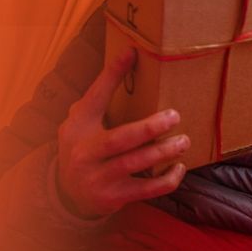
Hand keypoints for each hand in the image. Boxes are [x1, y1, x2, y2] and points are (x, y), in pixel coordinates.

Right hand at [54, 48, 189, 218]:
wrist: (67, 192)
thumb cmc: (82, 146)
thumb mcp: (80, 122)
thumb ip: (97, 98)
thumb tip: (125, 59)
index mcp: (78, 127)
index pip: (95, 97)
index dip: (112, 75)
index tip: (132, 53)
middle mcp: (85, 152)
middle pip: (120, 138)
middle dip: (150, 128)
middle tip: (175, 116)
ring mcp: (98, 178)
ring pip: (136, 163)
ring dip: (164, 152)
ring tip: (184, 141)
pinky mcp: (114, 197)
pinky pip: (146, 189)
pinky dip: (167, 180)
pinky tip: (179, 167)